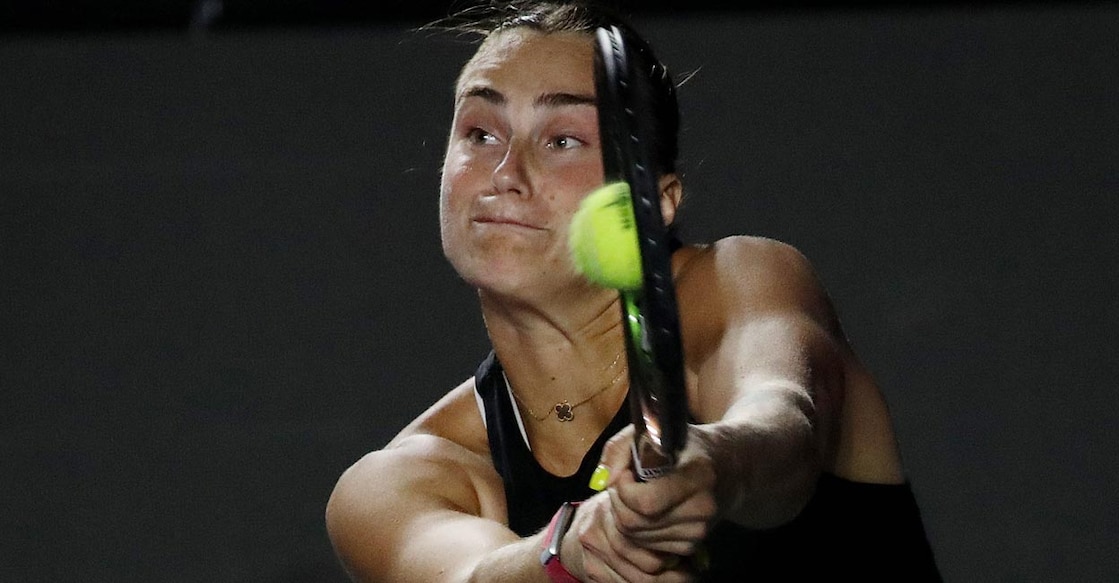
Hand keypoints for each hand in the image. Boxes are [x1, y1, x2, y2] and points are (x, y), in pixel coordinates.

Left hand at [561, 424, 717, 581]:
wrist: (730, 467)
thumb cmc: (684, 446)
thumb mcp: (654, 430)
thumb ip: (619, 447)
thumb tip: (603, 481)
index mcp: (698, 475)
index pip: (645, 502)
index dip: (623, 488)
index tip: (626, 472)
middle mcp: (702, 507)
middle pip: (634, 523)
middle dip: (617, 502)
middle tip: (623, 483)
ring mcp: (699, 530)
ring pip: (636, 537)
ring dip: (624, 516)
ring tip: (635, 494)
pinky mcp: (692, 545)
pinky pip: (647, 546)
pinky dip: (637, 530)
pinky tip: (646, 510)